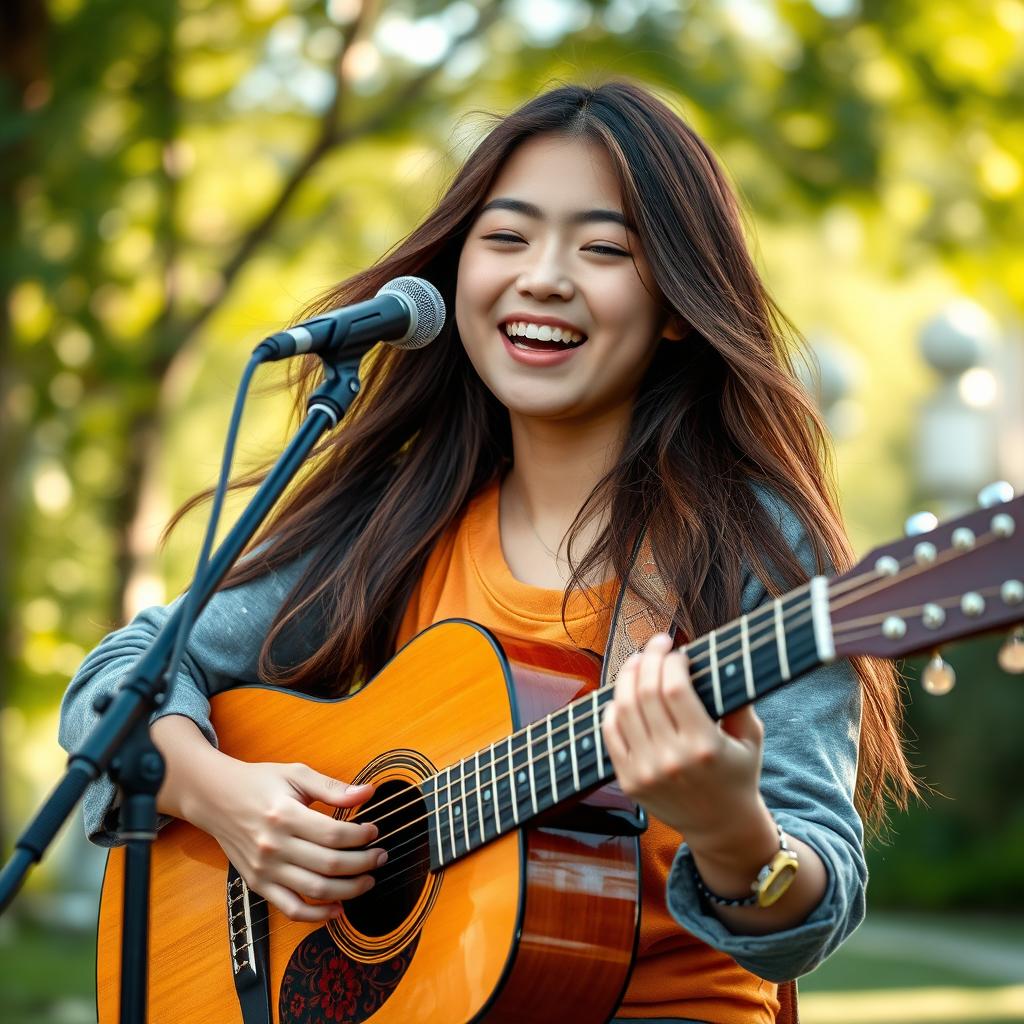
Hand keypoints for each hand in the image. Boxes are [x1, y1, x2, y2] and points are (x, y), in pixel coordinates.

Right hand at [186, 759, 384, 922]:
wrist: (215, 798)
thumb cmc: (258, 783)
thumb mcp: (296, 774)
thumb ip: (332, 787)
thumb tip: (368, 792)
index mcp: (285, 815)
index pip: (334, 835)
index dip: (362, 836)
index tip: (375, 831)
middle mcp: (273, 846)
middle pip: (329, 865)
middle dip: (363, 864)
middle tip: (380, 857)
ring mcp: (264, 869)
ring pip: (315, 890)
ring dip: (349, 890)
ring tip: (368, 880)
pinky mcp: (257, 884)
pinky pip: (291, 909)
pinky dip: (317, 916)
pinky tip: (338, 908)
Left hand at [601, 632, 767, 852]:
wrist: (721, 827)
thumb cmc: (738, 775)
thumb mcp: (751, 739)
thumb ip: (739, 701)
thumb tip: (720, 660)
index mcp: (704, 747)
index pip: (674, 688)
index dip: (671, 662)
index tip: (678, 652)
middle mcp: (671, 760)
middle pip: (645, 693)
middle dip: (649, 658)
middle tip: (656, 644)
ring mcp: (646, 772)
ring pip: (623, 709)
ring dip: (628, 677)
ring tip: (638, 662)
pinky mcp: (629, 781)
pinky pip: (610, 733)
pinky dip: (613, 708)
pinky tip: (624, 694)